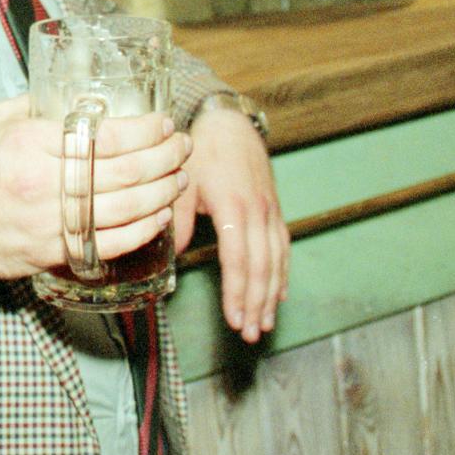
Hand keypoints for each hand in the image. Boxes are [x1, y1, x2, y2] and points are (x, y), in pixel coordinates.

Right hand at [0, 96, 191, 299]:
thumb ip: (38, 106)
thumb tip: (78, 92)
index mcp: (29, 144)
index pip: (105, 137)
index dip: (145, 131)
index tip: (164, 123)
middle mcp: (41, 184)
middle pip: (124, 173)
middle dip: (164, 159)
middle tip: (182, 147)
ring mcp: (47, 224)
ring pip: (124, 211)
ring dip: (162, 193)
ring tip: (179, 178)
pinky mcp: (50, 254)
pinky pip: (109, 245)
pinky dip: (141, 230)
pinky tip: (158, 215)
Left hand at [174, 104, 288, 343]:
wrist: (229, 122)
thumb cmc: (201, 151)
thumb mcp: (182, 181)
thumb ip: (178, 218)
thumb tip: (172, 252)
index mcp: (233, 206)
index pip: (238, 259)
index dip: (237, 292)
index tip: (235, 318)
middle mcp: (257, 211)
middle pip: (261, 267)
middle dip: (257, 303)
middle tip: (251, 332)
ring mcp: (269, 210)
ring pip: (275, 260)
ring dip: (271, 294)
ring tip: (265, 323)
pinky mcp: (274, 208)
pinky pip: (283, 246)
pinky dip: (283, 272)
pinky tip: (280, 292)